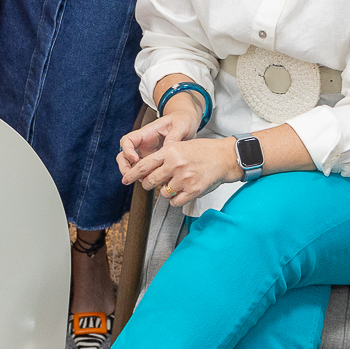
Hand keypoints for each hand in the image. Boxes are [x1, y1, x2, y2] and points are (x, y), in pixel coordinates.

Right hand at [118, 95, 203, 174]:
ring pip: (132, 166)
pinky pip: (146, 171)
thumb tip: (167, 148)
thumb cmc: (182, 120)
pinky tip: (155, 182)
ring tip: (145, 181)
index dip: (127, 150)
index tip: (135, 159)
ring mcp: (148, 153)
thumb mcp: (181, 124)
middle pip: (124, 155)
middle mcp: (143, 144)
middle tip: (130, 176)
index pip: (128, 140)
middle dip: (124, 167)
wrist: (188, 123)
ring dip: (135, 175)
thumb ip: (174, 136)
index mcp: (146, 132)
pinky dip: (147, 177)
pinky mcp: (155, 161)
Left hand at [119, 131, 240, 207]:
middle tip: (152, 183)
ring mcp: (184, 178)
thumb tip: (147, 171)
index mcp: (170, 152)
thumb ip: (164, 157)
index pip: (144, 165)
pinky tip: (182, 192)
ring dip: (166, 191)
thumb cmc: (203, 151)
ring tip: (177, 183)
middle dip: (149, 185)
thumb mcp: (181, 146)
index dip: (132, 173)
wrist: (224, 157)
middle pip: (150, 181)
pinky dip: (176, 200)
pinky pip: (175, 202)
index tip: (125, 179)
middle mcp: (175, 165)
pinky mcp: (193, 190)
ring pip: (163, 193)